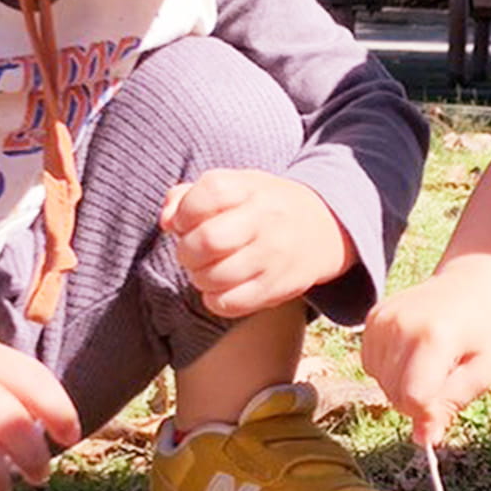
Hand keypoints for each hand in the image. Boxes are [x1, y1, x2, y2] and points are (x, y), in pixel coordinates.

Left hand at [160, 169, 354, 317]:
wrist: (323, 228)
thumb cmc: (262, 207)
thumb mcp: (234, 187)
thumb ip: (190, 197)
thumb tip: (167, 221)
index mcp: (251, 187)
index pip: (209, 193)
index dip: (185, 211)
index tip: (185, 221)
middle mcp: (265, 219)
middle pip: (208, 240)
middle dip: (186, 250)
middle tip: (192, 252)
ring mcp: (273, 255)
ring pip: (215, 276)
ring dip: (198, 277)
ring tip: (206, 270)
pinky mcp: (277, 287)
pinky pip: (230, 303)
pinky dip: (214, 299)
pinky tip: (220, 287)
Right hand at [361, 255, 490, 446]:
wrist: (470, 282)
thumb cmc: (483, 330)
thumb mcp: (481, 371)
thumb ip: (451, 405)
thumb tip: (424, 440)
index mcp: (434, 338)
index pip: (413, 398)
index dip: (428, 413)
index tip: (445, 406)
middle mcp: (401, 326)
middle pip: (393, 394)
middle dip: (417, 401)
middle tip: (444, 379)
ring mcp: (382, 320)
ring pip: (379, 382)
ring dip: (402, 386)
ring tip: (430, 362)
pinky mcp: (372, 318)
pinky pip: (370, 365)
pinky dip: (389, 370)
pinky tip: (413, 353)